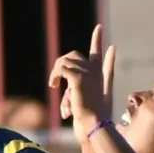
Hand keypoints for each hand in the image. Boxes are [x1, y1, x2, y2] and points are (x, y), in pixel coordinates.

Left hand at [49, 24, 115, 141]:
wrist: (94, 125)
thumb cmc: (92, 117)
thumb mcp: (88, 102)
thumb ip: (80, 94)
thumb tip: (82, 90)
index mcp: (100, 75)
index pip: (98, 53)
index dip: (98, 39)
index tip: (98, 27)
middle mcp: (94, 71)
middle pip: (73, 55)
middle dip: (61, 65)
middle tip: (55, 82)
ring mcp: (87, 73)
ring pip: (64, 62)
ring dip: (56, 73)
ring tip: (53, 86)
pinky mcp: (78, 79)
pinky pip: (61, 69)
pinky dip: (55, 76)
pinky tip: (54, 85)